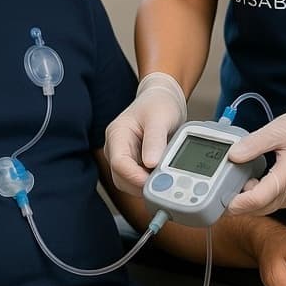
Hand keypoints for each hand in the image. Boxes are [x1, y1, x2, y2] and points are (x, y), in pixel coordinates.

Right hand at [104, 72, 186, 193]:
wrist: (163, 100)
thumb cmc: (158, 104)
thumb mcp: (160, 118)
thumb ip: (155, 140)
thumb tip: (151, 164)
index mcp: (117, 134)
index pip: (119, 163)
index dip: (135, 176)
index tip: (155, 182)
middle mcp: (116, 149)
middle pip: (122, 178)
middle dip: (142, 184)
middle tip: (166, 184)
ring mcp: (125, 158)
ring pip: (130, 183)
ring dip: (147, 185)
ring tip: (168, 180)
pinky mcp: (135, 164)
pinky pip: (140, 180)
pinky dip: (152, 182)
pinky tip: (166, 177)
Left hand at [225, 96, 285, 215]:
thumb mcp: (278, 129)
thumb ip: (253, 144)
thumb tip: (232, 156)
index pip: (259, 199)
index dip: (238, 203)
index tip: (221, 201)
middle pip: (262, 207)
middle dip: (240, 203)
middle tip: (222, 190)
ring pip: (269, 206)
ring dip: (251, 200)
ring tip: (237, 181)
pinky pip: (277, 201)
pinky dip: (263, 196)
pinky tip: (254, 182)